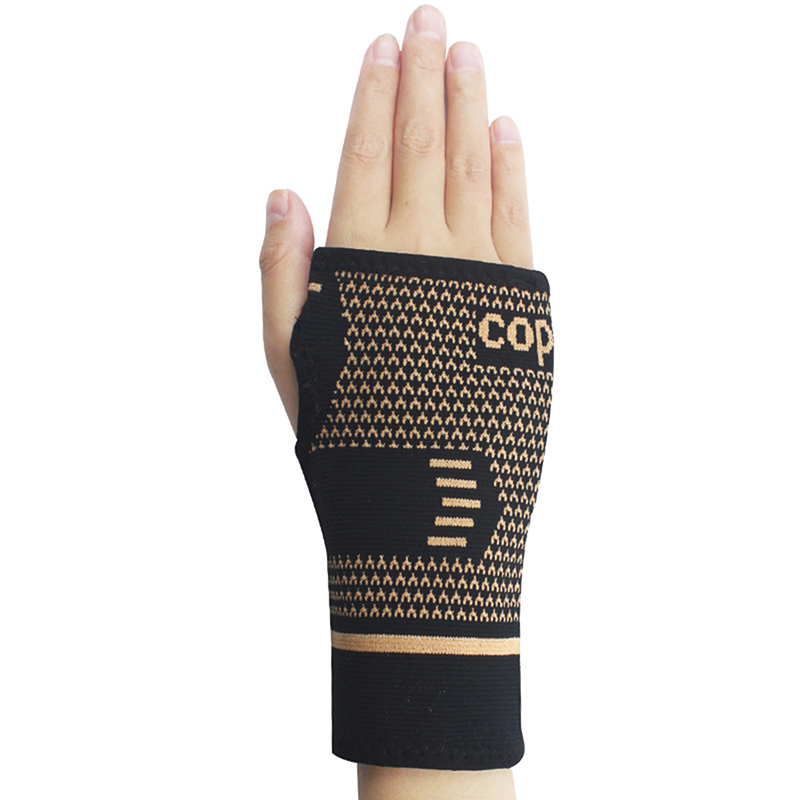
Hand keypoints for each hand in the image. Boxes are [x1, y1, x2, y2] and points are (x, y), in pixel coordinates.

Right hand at [260, 4, 532, 437]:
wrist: (429, 509)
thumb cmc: (347, 437)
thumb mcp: (289, 359)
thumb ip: (284, 270)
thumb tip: (284, 190)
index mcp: (361, 262)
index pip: (367, 154)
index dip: (375, 97)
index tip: (385, 46)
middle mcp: (423, 253)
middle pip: (424, 146)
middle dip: (426, 78)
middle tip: (431, 17)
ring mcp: (479, 274)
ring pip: (474, 169)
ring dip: (470, 106)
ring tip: (468, 54)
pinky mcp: (520, 303)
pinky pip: (516, 219)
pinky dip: (512, 171)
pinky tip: (506, 131)